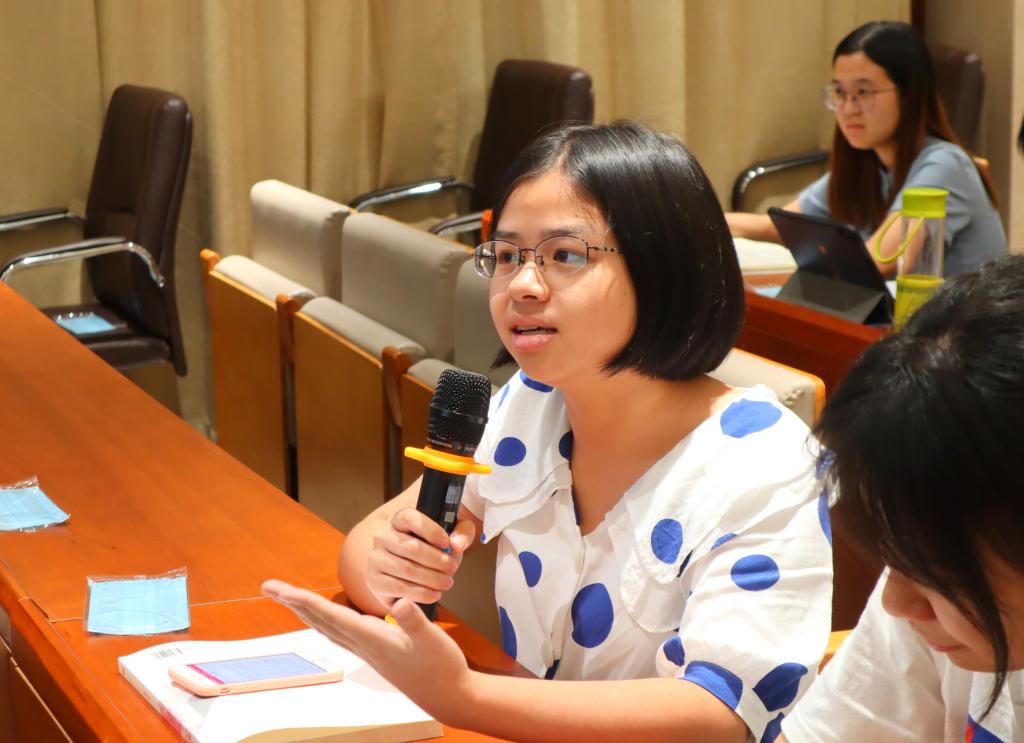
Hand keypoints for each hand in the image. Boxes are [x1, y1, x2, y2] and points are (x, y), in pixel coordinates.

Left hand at [261, 580, 472, 723]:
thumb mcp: (432, 639)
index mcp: (373, 639)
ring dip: (306, 611)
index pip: (331, 615)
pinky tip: (324, 617)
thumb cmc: (442, 667)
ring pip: (327, 627)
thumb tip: (400, 603)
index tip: (281, 590)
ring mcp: (368, 650)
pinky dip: (325, 621)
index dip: (305, 601)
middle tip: (269, 587)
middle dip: (294, 603)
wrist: (449, 696)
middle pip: (320, 620)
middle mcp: (364, 645)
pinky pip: (341, 632)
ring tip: (288, 598)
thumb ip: (414, 621)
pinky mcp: (376, 652)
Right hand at [366, 508, 475, 608]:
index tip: (447, 544)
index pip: (410, 518)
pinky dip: (420, 593)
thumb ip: (462, 532)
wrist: (410, 571)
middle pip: (411, 547)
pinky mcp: (374, 580)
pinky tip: (435, 594)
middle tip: (452, 568)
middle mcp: (382, 536)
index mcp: (398, 518)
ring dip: (431, 578)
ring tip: (447, 582)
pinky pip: (399, 588)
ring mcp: (375, 558)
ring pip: (406, 569)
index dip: (430, 530)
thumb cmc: (432, 547)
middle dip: (436, 560)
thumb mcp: (451, 533)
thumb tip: (457, 544)